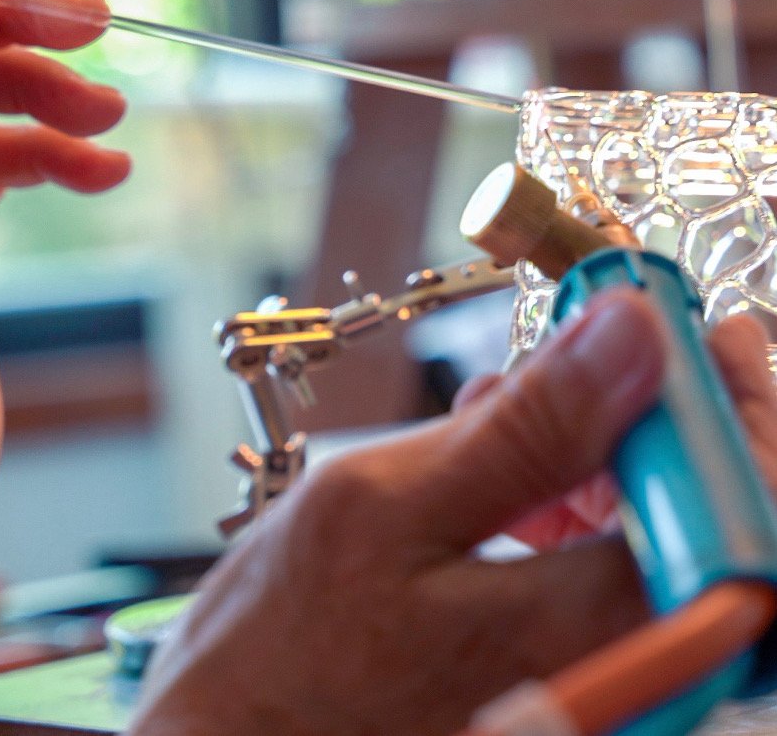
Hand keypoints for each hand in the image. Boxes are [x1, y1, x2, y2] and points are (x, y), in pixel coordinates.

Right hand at [130, 289, 776, 735]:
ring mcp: (595, 683)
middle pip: (718, 524)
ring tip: (531, 398)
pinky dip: (582, 501)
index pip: (735, 504)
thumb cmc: (284, 642)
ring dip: (619, 452)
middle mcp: (618, 674)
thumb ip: (522, 428)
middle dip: (677, 414)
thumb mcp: (385, 503)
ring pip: (665, 545)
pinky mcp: (563, 679)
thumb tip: (634, 335)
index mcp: (591, 630)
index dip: (742, 405)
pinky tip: (516, 468)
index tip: (702, 331)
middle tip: (619, 340)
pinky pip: (615, 578)